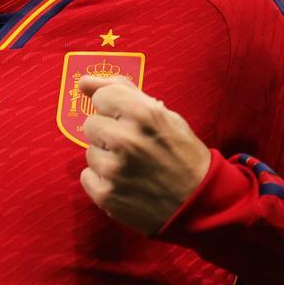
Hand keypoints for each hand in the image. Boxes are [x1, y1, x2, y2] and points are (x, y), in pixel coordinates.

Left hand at [78, 75, 210, 234]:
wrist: (199, 202)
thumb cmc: (181, 153)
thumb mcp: (164, 115)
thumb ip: (123, 92)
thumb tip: (84, 82)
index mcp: (143, 114)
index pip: (101, 96)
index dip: (114, 108)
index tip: (127, 119)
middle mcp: (125, 140)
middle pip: (91, 124)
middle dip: (108, 132)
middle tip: (132, 146)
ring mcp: (114, 170)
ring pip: (90, 151)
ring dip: (106, 157)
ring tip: (132, 167)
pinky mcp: (106, 195)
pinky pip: (87, 176)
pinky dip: (102, 180)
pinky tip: (124, 183)